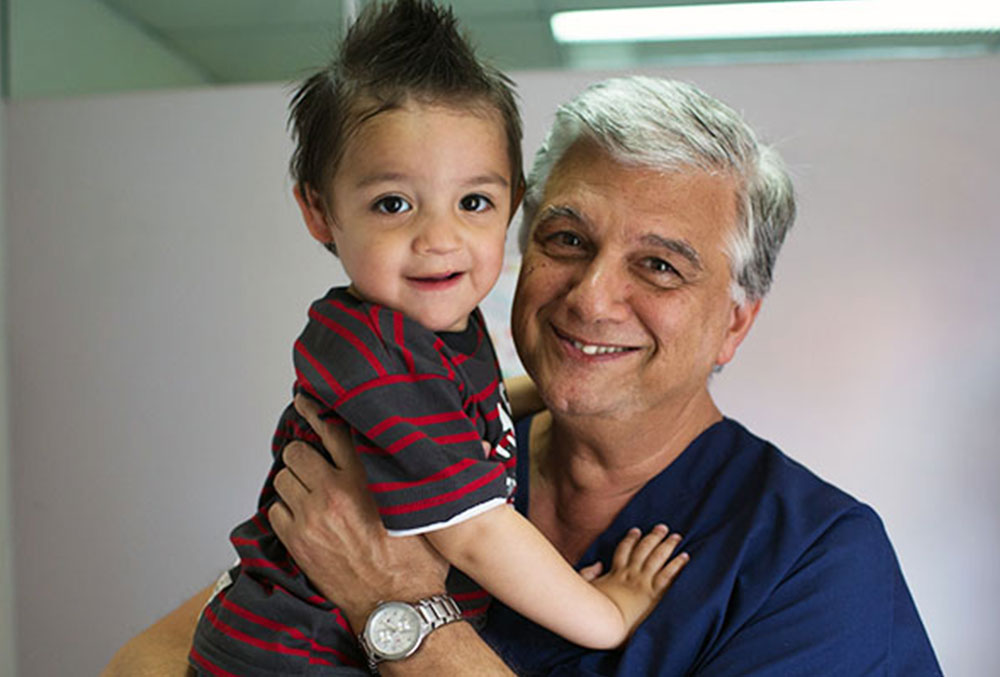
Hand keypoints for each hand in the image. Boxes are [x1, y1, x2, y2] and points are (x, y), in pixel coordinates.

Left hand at [268, 395, 449, 630]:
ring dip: (294, 480)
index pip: (331, 429)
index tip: (305, 400)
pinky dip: (286, 509)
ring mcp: (311, 518)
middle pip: (298, 451)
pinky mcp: (297, 542)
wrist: (395, 607)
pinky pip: (276, 510)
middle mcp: (334, 493)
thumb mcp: (426, 509)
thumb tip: (474, 444)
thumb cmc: (415, 562)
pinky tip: (303, 515)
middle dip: (303, 453)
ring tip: (308, 489)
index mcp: (365, 478)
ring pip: (283, 478)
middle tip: (311, 459)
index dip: (315, 410)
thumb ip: (423, 475)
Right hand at [590, 524, 688, 635]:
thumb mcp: (585, 588)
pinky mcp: (653, 594)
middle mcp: (630, 574)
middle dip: (654, 537)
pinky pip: (668, 576)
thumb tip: (598, 564)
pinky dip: (677, 565)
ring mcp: (642, 583)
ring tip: (676, 537)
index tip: (637, 531)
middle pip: (644, 550)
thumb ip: (589, 573)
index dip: (631, 540)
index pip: (624, 551)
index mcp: (615, 573)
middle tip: (663, 527)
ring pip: (657, 558)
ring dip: (668, 545)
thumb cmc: (593, 611)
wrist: (605, 624)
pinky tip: (685, 557)